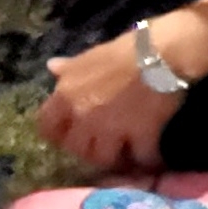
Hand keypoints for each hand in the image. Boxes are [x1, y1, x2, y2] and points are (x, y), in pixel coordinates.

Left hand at [37, 32, 182, 170]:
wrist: (160, 56)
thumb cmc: (123, 49)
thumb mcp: (90, 56)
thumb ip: (70, 68)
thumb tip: (53, 67)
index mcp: (66, 97)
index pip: (47, 127)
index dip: (57, 134)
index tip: (68, 134)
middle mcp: (84, 118)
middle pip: (76, 149)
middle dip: (87, 149)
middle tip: (99, 146)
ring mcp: (112, 130)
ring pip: (104, 158)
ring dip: (113, 159)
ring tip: (123, 156)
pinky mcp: (140, 136)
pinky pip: (141, 156)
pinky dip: (146, 159)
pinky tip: (151, 156)